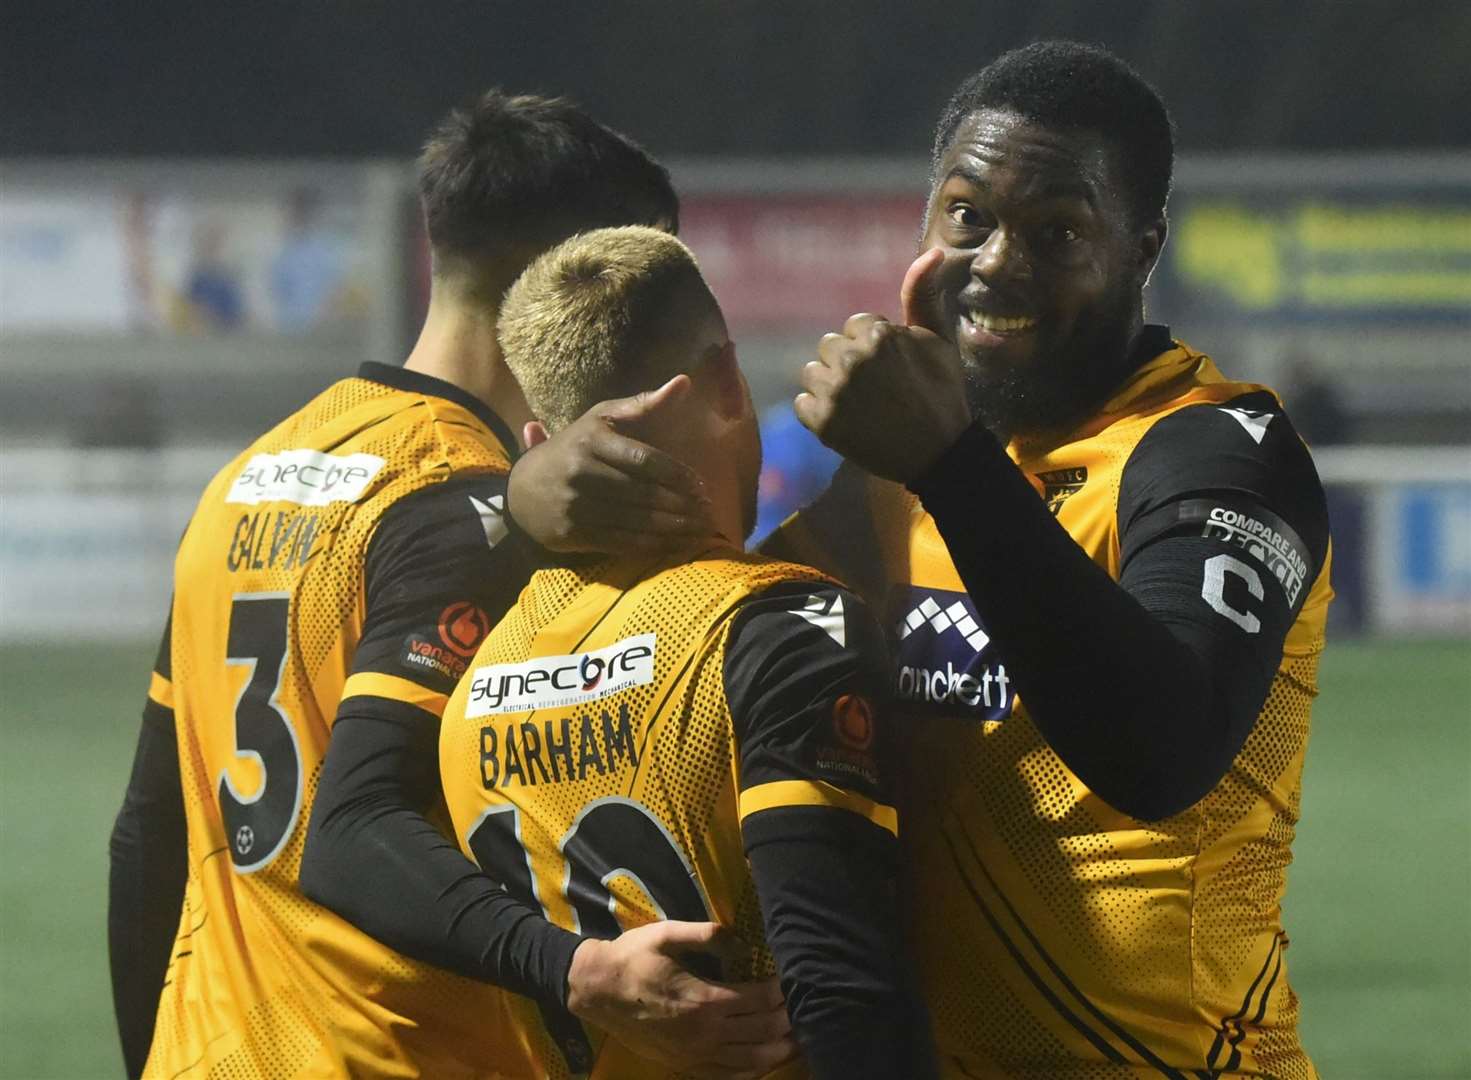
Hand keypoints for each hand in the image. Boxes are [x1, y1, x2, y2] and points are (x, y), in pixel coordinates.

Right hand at [505, 375, 715, 553]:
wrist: (522, 491)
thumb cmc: (574, 449)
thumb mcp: (601, 420)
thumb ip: (643, 404)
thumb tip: (684, 382)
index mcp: (592, 440)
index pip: (643, 460)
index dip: (676, 474)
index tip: (701, 485)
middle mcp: (582, 473)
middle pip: (642, 493)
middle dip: (681, 504)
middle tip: (708, 511)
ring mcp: (577, 506)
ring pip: (636, 521)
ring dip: (675, 528)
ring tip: (701, 530)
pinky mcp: (575, 534)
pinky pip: (623, 543)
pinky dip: (654, 546)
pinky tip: (676, 545)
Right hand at [566, 921, 796, 1078]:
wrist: (596, 990)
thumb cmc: (633, 957)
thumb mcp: (667, 934)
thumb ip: (708, 934)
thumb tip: (742, 939)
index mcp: (704, 999)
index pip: (759, 999)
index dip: (781, 991)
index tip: (793, 981)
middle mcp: (704, 1032)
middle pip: (761, 1032)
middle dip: (788, 1021)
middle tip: (805, 1009)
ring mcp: (694, 1054)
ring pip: (750, 1060)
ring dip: (778, 1050)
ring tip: (798, 1040)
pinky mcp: (684, 1064)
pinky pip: (726, 1075)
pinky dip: (751, 1070)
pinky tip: (764, 1062)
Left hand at [795, 248, 971, 483]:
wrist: (940, 453)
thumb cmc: (942, 394)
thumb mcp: (939, 341)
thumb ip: (923, 296)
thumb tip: (931, 252)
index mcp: (879, 334)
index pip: (855, 326)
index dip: (873, 348)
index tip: (892, 370)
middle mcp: (852, 359)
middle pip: (830, 346)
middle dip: (848, 363)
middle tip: (875, 389)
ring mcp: (835, 392)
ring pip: (812, 373)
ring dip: (829, 387)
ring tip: (859, 405)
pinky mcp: (822, 422)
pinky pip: (802, 404)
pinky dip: (818, 413)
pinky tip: (846, 421)